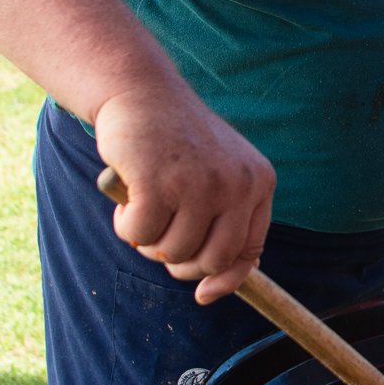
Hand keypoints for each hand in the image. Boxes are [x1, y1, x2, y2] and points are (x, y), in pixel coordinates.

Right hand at [92, 84, 275, 304]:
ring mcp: (200, 183)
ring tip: (141, 209)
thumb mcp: (217, 171)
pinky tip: (125, 202)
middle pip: (210, 260)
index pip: (249, 250)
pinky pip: (140, 234)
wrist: (140, 91)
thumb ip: (224, 218)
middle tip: (158, 240)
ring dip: (148, 241)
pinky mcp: (159, 182)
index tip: (202, 293)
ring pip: (172, 251)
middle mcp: (236, 183)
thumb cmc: (175, 139)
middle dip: (179, 263)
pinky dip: (127, 226)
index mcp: (258, 181)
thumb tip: (216, 283)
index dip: (226, 279)